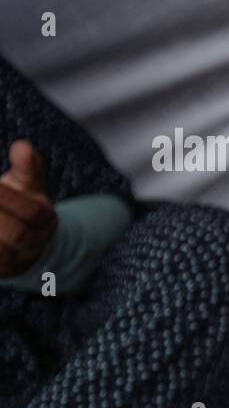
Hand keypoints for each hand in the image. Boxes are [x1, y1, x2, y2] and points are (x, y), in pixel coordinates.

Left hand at [0, 140, 56, 276]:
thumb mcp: (27, 186)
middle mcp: (33, 244)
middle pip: (16, 235)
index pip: (32, 212)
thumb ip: (26, 167)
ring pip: (0, 253)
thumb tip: (22, 146)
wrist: (20, 246)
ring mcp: (14, 261)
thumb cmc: (18, 205)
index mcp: (45, 221)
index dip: (9, 198)